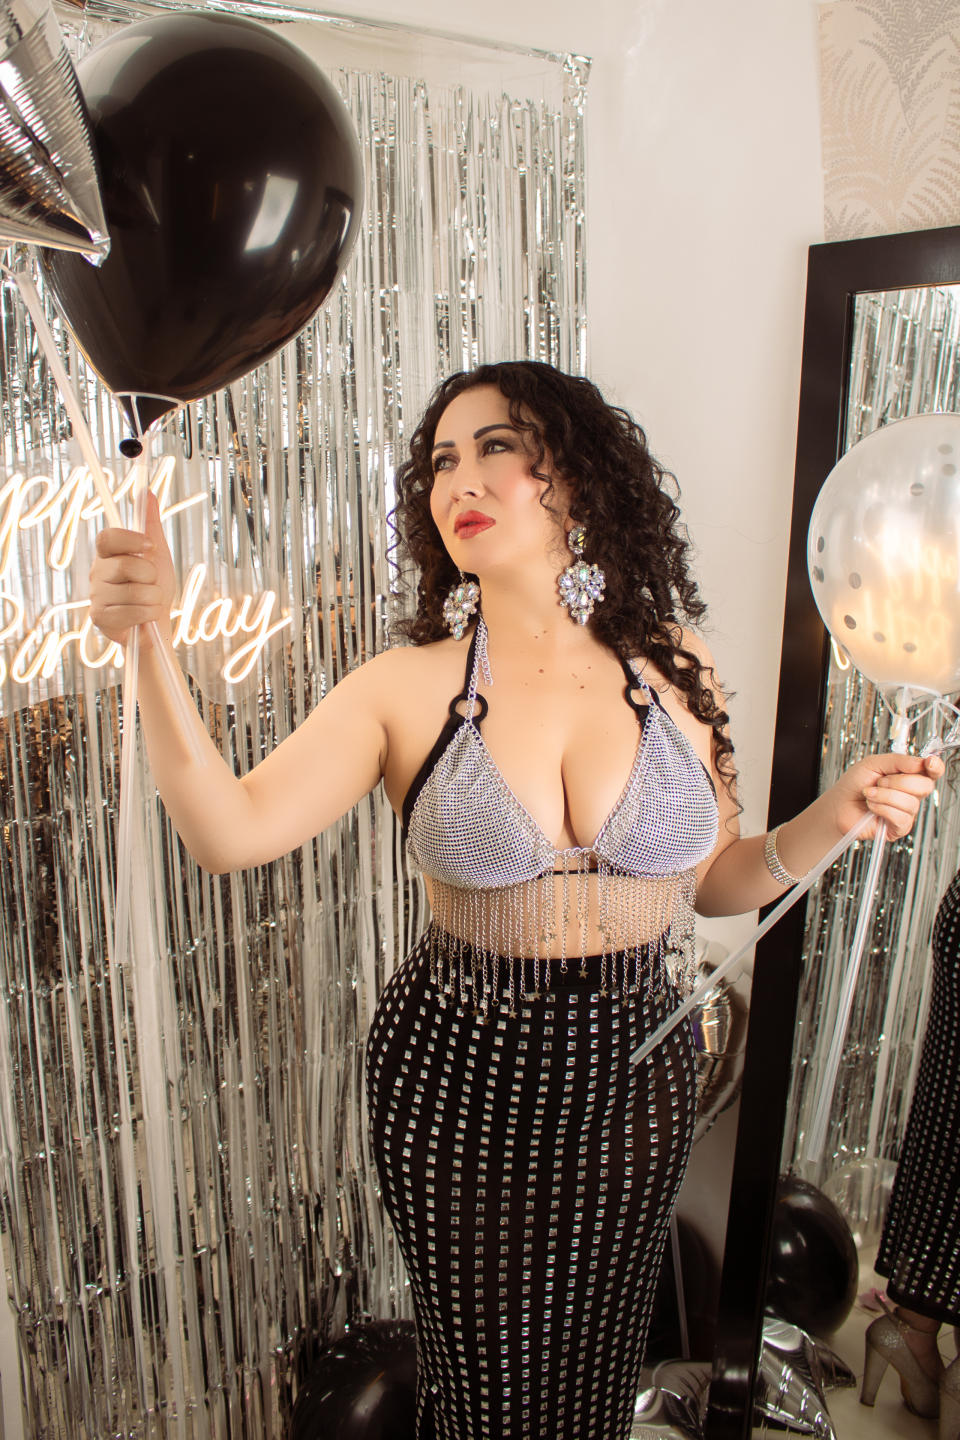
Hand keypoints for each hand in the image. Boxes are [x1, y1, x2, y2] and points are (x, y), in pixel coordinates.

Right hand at [89, 490, 175, 647]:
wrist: (156, 624)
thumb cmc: (154, 587)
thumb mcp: (157, 553)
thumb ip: (151, 524)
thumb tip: (147, 492)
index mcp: (108, 554)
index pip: (107, 538)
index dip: (130, 540)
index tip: (150, 547)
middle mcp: (97, 572)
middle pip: (127, 566)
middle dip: (151, 577)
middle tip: (152, 584)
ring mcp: (96, 596)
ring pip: (136, 592)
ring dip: (153, 599)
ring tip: (149, 602)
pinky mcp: (99, 618)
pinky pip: (133, 611)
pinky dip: (148, 614)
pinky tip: (144, 616)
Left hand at [827, 751, 944, 840]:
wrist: (839, 804)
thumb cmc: (854, 784)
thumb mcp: (874, 764)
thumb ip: (898, 761)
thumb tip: (921, 763)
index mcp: (909, 776)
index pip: (932, 771)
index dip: (935, 767)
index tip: (929, 763)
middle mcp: (911, 794)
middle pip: (925, 786)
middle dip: (899, 781)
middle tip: (880, 781)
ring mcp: (907, 812)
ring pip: (910, 802)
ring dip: (884, 795)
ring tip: (869, 794)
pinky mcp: (899, 828)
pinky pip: (900, 817)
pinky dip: (882, 808)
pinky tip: (871, 806)